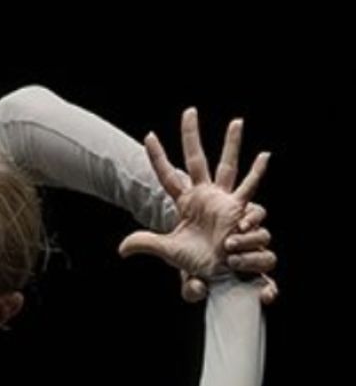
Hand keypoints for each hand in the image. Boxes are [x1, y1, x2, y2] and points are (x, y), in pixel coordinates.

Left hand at [118, 108, 271, 295]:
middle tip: (189, 110)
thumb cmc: (196, 261)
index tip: (148, 135)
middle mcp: (204, 194)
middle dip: (191, 136)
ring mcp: (222, 198)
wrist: (219, 275)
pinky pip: (249, 188)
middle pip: (195, 159)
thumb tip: (121, 249)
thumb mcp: (167, 250)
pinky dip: (257, 171)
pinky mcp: (238, 209)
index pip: (167, 174)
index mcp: (185, 201)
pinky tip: (264, 155)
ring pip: (228, 165)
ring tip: (236, 121)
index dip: (158, 156)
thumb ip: (144, 244)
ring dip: (231, 143)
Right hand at [179, 200, 278, 304]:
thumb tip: (199, 289)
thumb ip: (192, 288)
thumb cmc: (190, 254)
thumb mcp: (187, 274)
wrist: (184, 222)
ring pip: (263, 236)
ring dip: (249, 241)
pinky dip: (252, 219)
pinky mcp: (242, 210)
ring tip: (228, 244)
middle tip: (231, 262)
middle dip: (253, 262)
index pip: (265, 285)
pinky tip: (241, 225)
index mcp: (242, 272)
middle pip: (267, 259)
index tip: (264, 297)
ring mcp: (248, 231)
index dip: (268, 291)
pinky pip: (256, 213)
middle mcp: (250, 252)